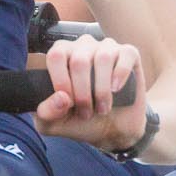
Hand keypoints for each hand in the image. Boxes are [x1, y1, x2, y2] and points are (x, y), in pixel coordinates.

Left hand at [35, 33, 150, 150]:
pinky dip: (121, 75)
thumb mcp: (53, 124)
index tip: (68, 104)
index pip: (56, 56)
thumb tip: (62, 97)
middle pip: (79, 61)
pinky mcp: (129, 54)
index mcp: (61, 55)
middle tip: (86, 113)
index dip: (61, 81)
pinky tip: (117, 90)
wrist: (112, 129)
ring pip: (103, 58)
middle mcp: (83, 46)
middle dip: (83, 93)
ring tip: (102, 108)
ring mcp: (107, 47)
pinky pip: (126, 56)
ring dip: (102, 90)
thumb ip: (46, 113)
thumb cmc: (80, 121)